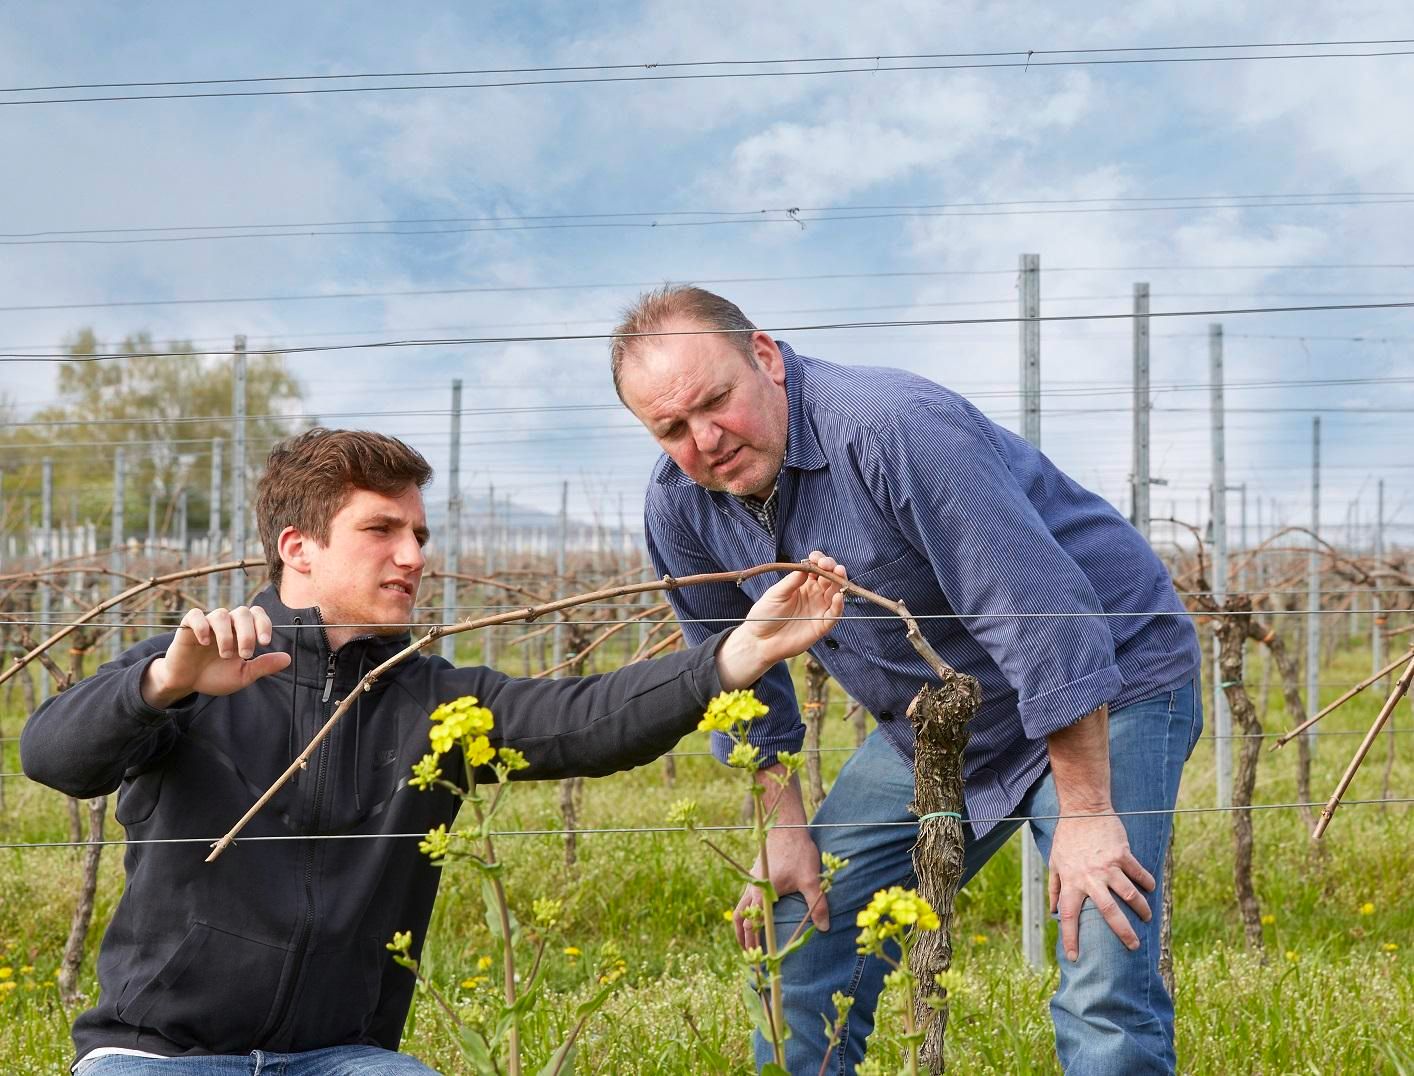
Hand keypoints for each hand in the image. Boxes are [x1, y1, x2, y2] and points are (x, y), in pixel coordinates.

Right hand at [141, 606, 291, 708]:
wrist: (187, 683)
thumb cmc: (215, 676)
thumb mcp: (242, 675)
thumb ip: (263, 666)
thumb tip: (288, 658)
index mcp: (241, 631)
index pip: (257, 614)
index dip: (263, 624)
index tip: (265, 643)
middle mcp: (226, 624)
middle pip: (242, 612)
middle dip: (247, 633)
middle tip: (245, 654)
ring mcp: (207, 624)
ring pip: (221, 614)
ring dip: (226, 635)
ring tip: (225, 654)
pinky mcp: (187, 628)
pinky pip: (195, 615)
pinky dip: (202, 626)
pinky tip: (205, 641)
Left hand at [716, 552, 846, 689]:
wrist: (760, 640)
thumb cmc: (765, 615)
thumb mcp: (776, 594)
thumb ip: (791, 582)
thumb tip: (805, 566)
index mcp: (803, 585)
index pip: (817, 569)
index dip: (819, 561)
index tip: (815, 557)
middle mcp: (815, 595)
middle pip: (830, 578)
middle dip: (832, 568)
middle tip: (828, 564)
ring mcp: (819, 609)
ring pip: (836, 593)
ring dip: (839, 582)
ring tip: (837, 572)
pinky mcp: (822, 626)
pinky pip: (834, 614)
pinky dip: (839, 605)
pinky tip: (838, 596)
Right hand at [734, 775, 829, 947]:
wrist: (787, 826)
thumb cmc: (798, 852)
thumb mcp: (811, 879)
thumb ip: (818, 905)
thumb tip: (824, 928)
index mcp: (762, 894)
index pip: (752, 924)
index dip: (754, 942)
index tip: (758, 958)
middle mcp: (752, 888)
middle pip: (739, 917)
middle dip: (743, 937)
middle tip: (748, 954)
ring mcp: (751, 880)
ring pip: (739, 906)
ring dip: (741, 923)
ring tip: (746, 937)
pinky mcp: (755, 873)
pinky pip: (745, 896)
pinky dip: (745, 909)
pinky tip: (754, 912)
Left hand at [1047, 812, 1154, 961]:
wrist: (1083, 808)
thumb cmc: (1067, 837)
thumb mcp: (1054, 862)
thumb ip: (1054, 887)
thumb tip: (1052, 911)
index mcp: (1071, 881)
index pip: (1068, 916)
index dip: (1070, 938)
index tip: (1074, 957)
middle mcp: (1090, 877)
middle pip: (1109, 912)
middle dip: (1123, 932)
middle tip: (1133, 946)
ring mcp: (1108, 866)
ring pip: (1130, 895)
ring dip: (1142, 909)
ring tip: (1148, 919)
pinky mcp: (1123, 854)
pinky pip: (1139, 873)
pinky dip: (1147, 883)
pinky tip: (1151, 889)